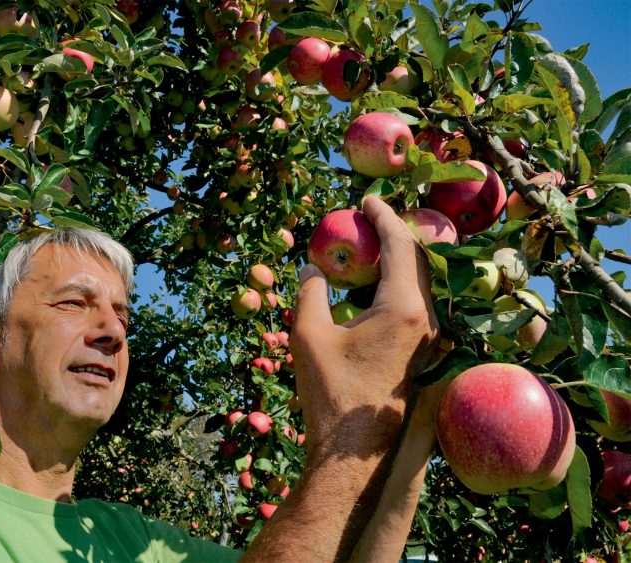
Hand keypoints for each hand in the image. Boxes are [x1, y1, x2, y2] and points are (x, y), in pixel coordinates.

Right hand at [289, 195, 439, 457]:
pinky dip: (398, 288)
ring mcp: (431, 340)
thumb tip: (311, 268)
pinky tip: (370, 293)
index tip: (365, 200)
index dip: (383, 216)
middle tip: (366, 222)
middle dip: (393, 234)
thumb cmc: (331, 393)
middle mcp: (427, 320)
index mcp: (403, 308)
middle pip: (418, 260)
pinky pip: (417, 306)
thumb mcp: (308, 335)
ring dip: (396, 262)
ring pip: (420, 284)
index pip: (400, 244)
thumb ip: (309, 292)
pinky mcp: (427, 356)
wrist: (356, 453)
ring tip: (365, 253)